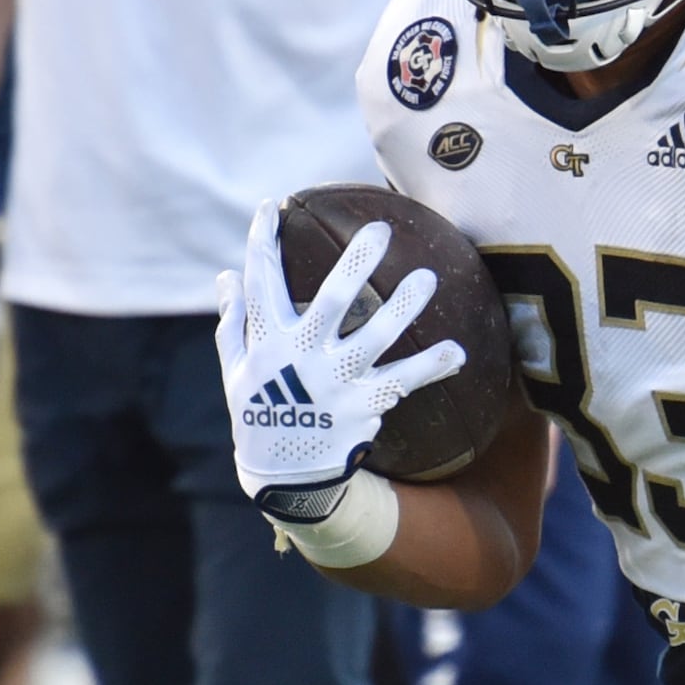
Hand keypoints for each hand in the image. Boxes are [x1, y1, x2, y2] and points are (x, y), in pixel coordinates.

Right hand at [214, 206, 465, 508]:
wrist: (283, 477)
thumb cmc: (259, 412)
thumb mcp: (236, 370)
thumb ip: (234, 322)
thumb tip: (226, 276)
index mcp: (269, 343)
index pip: (262, 285)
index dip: (262, 245)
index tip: (271, 207)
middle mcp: (303, 358)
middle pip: (330, 303)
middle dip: (354, 264)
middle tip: (379, 230)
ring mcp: (335, 383)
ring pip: (374, 338)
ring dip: (402, 307)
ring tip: (427, 277)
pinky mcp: (363, 407)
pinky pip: (402, 382)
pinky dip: (430, 367)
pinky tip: (458, 351)